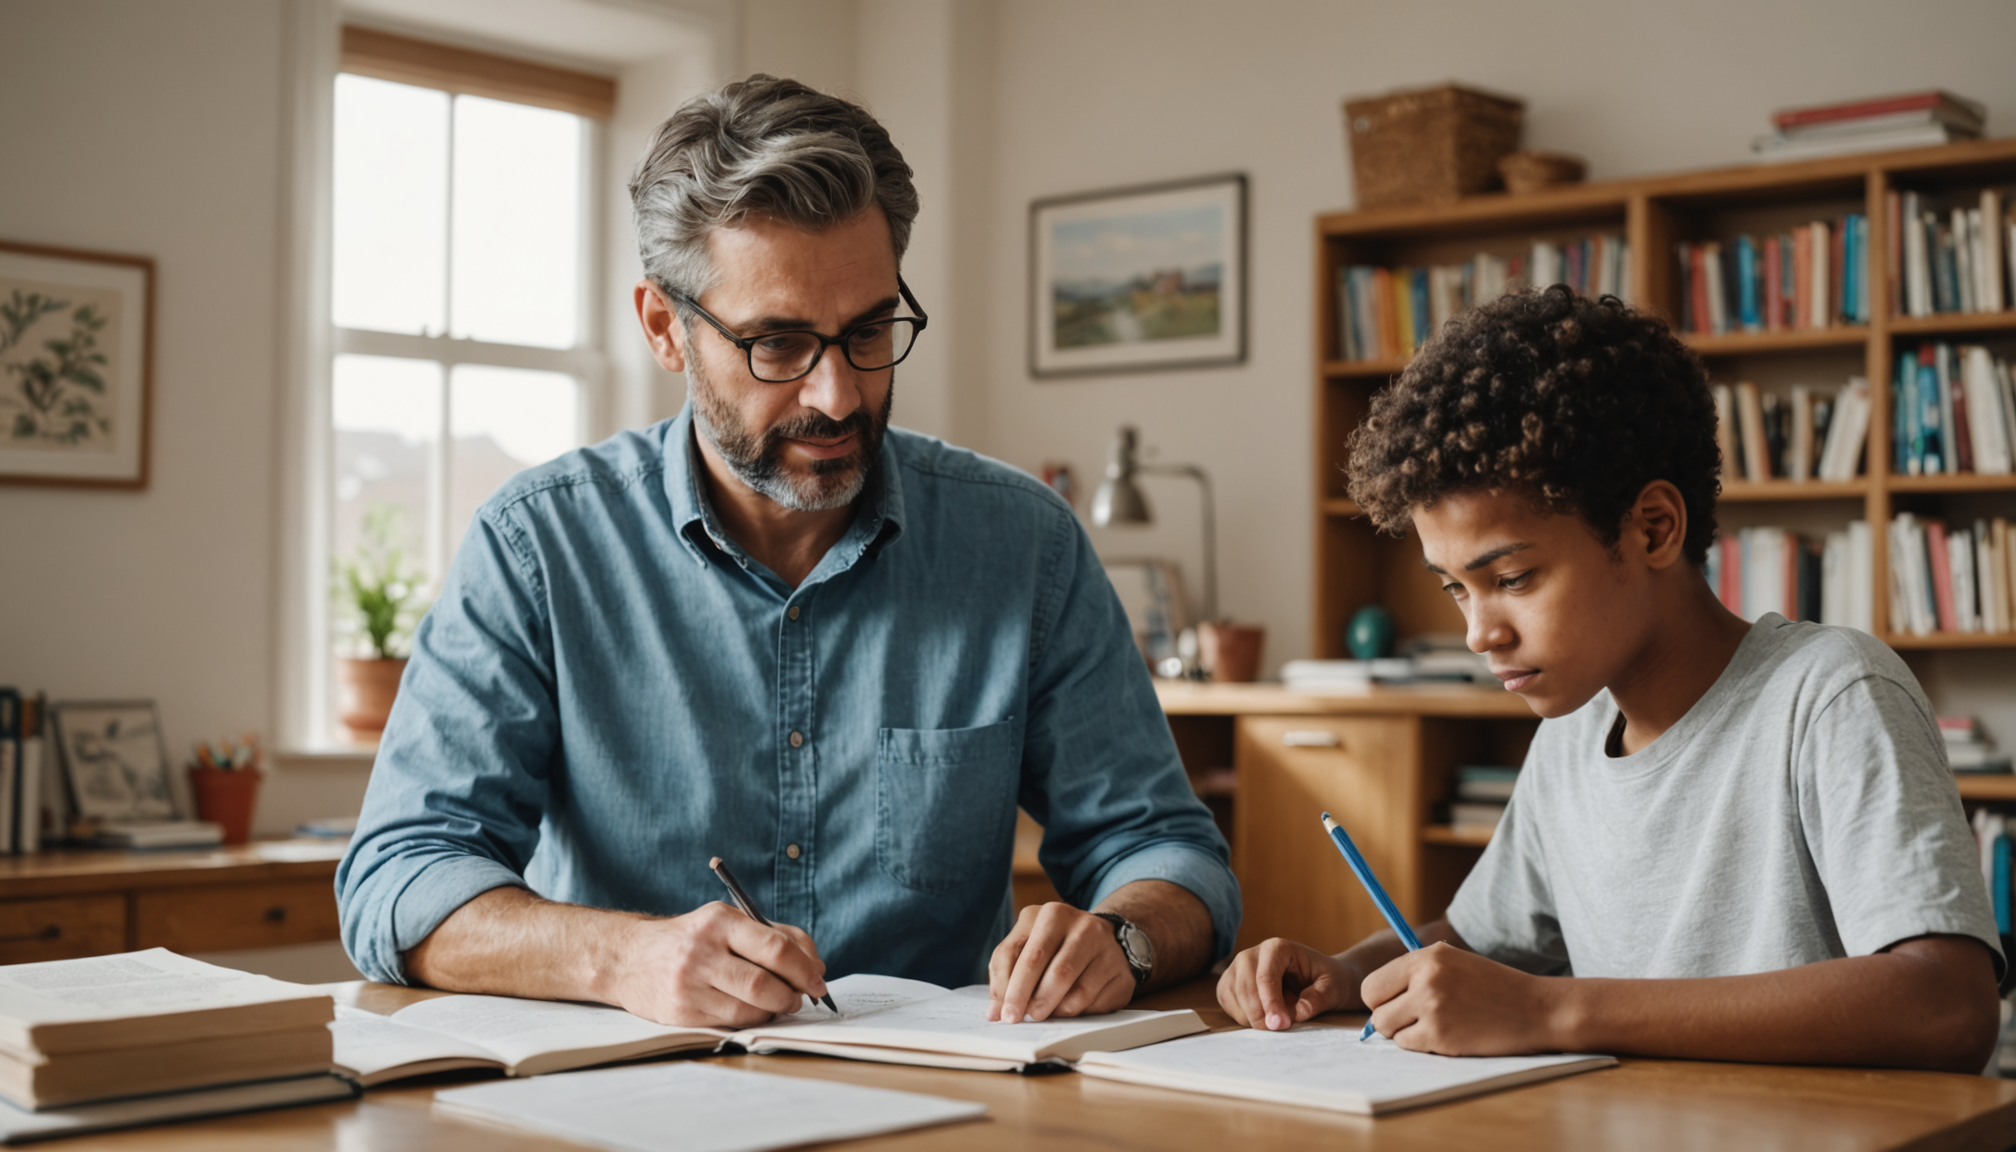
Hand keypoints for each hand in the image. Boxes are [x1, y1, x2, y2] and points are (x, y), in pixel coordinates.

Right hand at [605, 901, 827, 1027]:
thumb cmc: (690, 939)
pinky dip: (752, 1019)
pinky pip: (731, 1022)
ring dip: (774, 1010)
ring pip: (749, 1008)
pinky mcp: (682, 1012)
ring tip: (778, 1003)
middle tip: (802, 997)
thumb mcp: (726, 922)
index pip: (775, 947)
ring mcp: (689, 984)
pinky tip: (754, 1010)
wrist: (629, 958)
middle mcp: (702, 951)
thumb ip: (773, 936)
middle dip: (793, 994)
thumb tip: (816, 965)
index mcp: (719, 921)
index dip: (804, 968)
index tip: (819, 980)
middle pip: (763, 983)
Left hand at [987, 903, 1134, 1022]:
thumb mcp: (1026, 946)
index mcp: (1053, 914)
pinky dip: (1079, 1013)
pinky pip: (1097, 1003)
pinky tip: (1070, 1008)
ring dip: (1056, 1009)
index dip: (1011, 988)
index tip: (1003, 1013)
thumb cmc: (1054, 947)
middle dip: (1032, 1000)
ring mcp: (1107, 949)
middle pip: (1054, 971)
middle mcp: (1083, 926)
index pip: (1026, 955)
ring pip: (1077, 991)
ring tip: (1046, 1013)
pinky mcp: (1122, 973)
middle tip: (1021, 1018)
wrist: (1103, 940)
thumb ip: (1006, 973)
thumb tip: (995, 1012)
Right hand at [1216, 938, 1361, 1030]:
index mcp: (1278, 948)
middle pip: (1245, 986)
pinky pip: (1227, 1002)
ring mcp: (1238, 967)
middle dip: (1259, 1014)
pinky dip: (1242, 1016)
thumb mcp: (1333, 988)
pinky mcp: (1231, 982)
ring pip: (1232, 994)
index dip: (1271, 1003)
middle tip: (1280, 1031)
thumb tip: (1298, 1011)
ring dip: (1251, 1016)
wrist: (1321, 980)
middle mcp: (1253, 954)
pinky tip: (1262, 1019)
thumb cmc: (1327, 981)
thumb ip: (1318, 998)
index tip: (1281, 1025)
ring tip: (1276, 1022)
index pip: (1266, 976)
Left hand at [1361, 941, 1560, 1054]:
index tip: (1395, 1003)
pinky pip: (1408, 1045)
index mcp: (1426, 957)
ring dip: (1404, 1032)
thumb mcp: (1452, 961)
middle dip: (1388, 1017)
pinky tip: (1448, 1034)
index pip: (1372, 985)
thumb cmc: (1492, 986)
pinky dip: (1421, 1044)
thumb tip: (1374, 995)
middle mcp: (1426, 980)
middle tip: (1412, 1018)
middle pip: (1375, 1010)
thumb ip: (1414, 971)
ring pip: (1388, 1030)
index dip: (1380, 998)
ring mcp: (1433, 1009)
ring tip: (1434, 1023)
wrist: (1536, 1008)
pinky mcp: (1442, 1037)